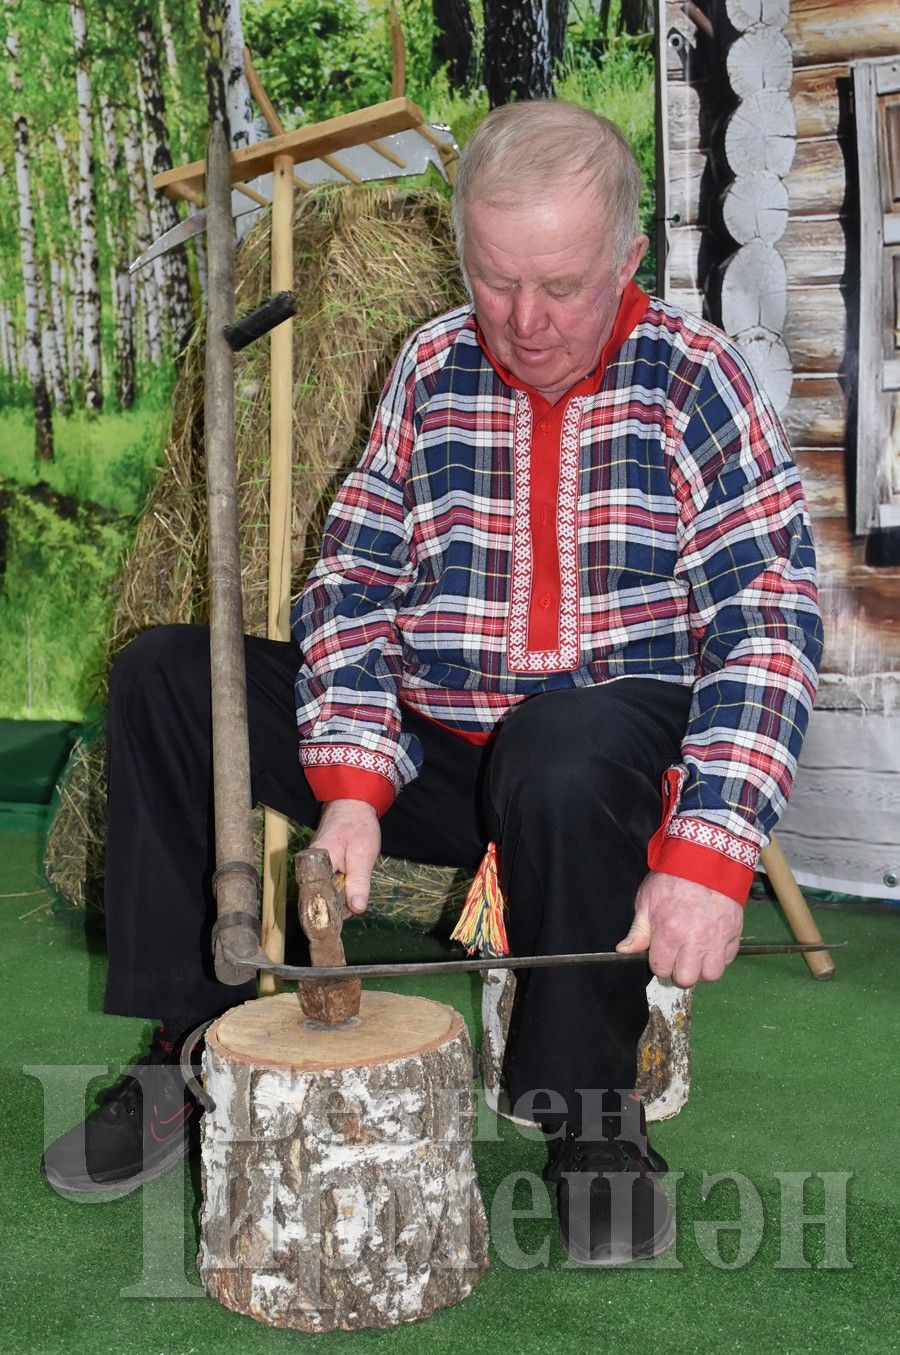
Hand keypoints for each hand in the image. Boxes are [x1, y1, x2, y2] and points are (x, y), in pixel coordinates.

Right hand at [310, 799, 380, 916]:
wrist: (353, 804)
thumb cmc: (358, 825)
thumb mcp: (363, 854)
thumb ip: (359, 882)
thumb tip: (357, 909)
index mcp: (315, 863)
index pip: (316, 898)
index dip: (330, 912)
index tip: (342, 920)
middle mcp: (309, 867)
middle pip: (320, 897)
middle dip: (338, 905)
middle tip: (356, 904)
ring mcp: (314, 867)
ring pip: (326, 892)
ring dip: (341, 897)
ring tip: (356, 893)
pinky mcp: (320, 867)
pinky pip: (328, 884)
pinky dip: (340, 888)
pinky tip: (351, 886)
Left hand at [616, 871, 742, 986]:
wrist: (705, 860)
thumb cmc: (672, 878)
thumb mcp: (646, 900)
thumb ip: (638, 930)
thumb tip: (624, 950)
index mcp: (669, 934)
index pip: (661, 969)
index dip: (658, 963)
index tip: (660, 953)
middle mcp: (694, 942)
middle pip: (686, 979)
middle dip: (679, 971)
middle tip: (678, 957)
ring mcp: (716, 939)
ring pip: (711, 975)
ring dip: (702, 969)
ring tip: (696, 956)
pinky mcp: (733, 933)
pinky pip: (728, 960)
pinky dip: (719, 957)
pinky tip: (710, 945)